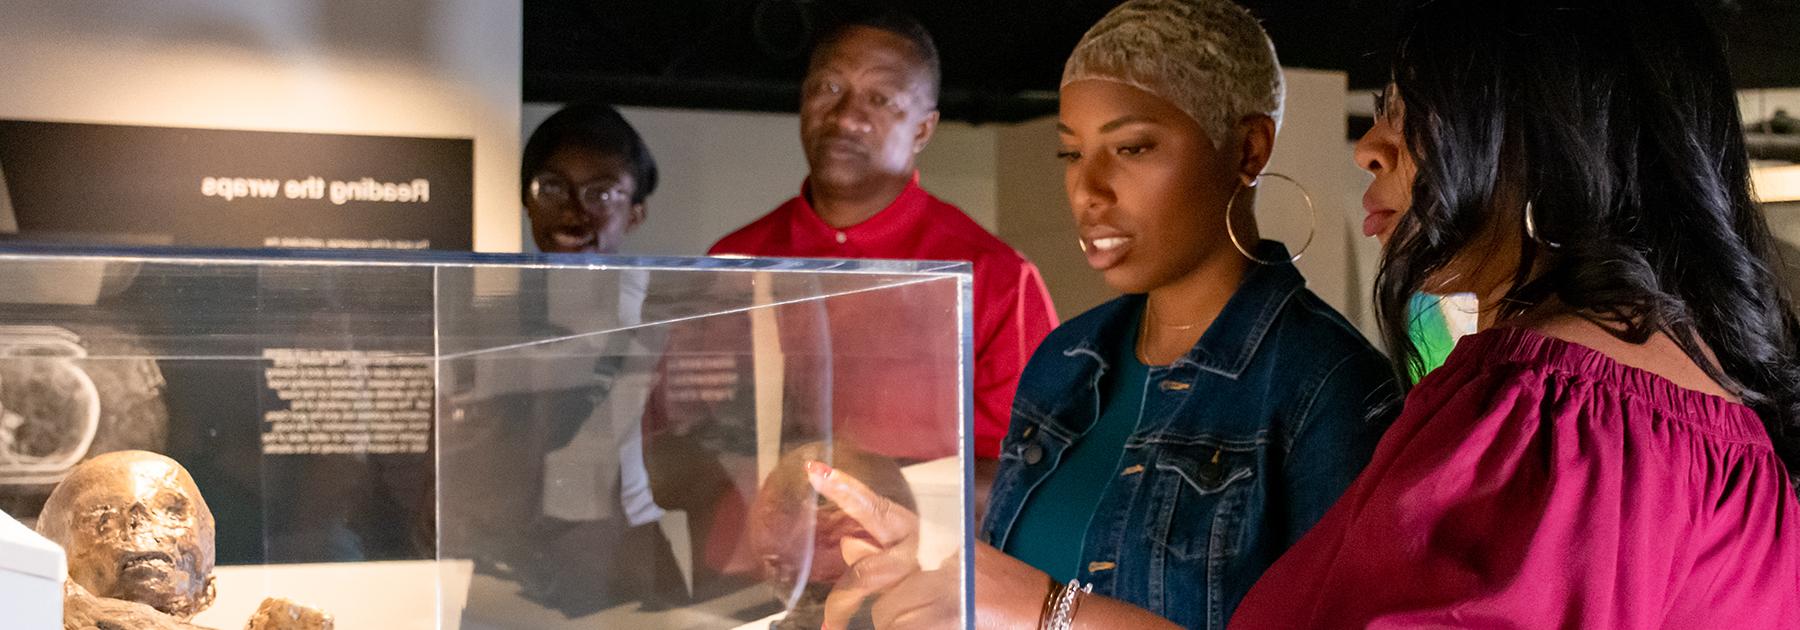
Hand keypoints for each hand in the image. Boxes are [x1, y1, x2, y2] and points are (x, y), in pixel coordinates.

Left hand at [806, 461, 1050, 629]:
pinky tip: (942, 623)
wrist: (1047, 616)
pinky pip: (896, 629)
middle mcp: (933, 560)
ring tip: (941, 619)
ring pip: (884, 617)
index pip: (884, 513)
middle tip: (882, 615)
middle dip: (875, 605)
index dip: (850, 493)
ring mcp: (936, 595)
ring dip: (902, 624)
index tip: (817, 472)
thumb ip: (896, 560)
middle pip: (873, 584)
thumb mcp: (951, 565)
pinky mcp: (942, 622)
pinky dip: (912, 628)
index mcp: (936, 537)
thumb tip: (852, 546)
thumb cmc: (1000, 594)